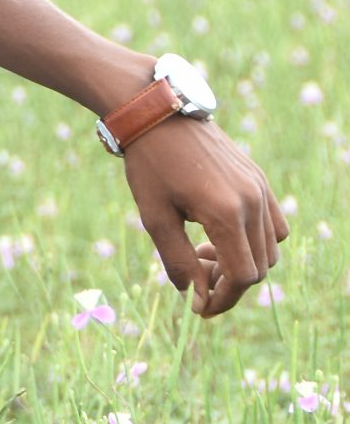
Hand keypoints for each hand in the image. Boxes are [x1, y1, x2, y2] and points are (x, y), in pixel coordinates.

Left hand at [122, 119, 287, 316]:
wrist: (159, 115)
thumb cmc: (149, 166)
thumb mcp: (156, 219)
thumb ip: (179, 262)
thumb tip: (196, 298)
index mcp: (226, 213)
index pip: (242, 276)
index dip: (222, 300)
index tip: (199, 308)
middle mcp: (252, 201)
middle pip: (259, 267)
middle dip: (229, 285)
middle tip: (196, 279)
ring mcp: (260, 188)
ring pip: (270, 249)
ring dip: (242, 264)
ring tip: (203, 253)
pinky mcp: (259, 179)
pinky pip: (274, 225)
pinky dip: (254, 242)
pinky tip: (220, 235)